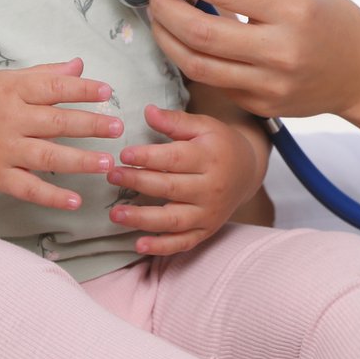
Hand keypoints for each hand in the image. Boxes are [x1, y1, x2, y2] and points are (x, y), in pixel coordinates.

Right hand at [0, 58, 121, 209]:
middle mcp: (9, 119)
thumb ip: (45, 74)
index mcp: (13, 90)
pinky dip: (52, 197)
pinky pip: (28, 188)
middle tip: (117, 128)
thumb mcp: (8, 81)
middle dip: (90, 125)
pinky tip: (76, 201)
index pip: (53, 88)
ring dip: (79, 161)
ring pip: (47, 157)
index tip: (107, 92)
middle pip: (55, 123)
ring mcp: (3, 150)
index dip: (81, 90)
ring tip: (107, 163)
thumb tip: (80, 65)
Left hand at [106, 103, 267, 254]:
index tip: (123, 155)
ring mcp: (209, 213)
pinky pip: (183, 243)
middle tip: (111, 176)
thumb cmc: (219, 144)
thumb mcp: (204, 125)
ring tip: (116, 214)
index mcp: (210, 158)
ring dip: (142, 219)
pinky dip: (161, 247)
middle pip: (170, 188)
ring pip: (173, 220)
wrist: (248, 170)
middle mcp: (211, 188)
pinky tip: (139, 245)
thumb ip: (176, 121)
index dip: (147, 157)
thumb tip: (147, 111)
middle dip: (138, 183)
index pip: (174, 159)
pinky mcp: (206, 230)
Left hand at [137, 0, 359, 119]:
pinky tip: (186, 39)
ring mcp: (271, 84)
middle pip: (201, 32)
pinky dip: (191, 57)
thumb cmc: (329, 19)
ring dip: (166, 37)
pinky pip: (213, 82)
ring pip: (197, 64)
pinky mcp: (261, 105)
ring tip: (160, 15)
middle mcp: (282, 50)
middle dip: (165, 9)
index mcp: (294, 8)